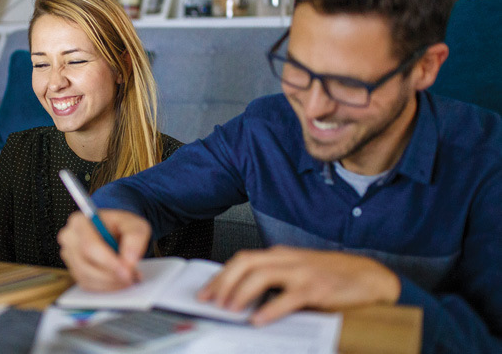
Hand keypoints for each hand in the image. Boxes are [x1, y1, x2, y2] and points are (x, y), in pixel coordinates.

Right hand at [58, 210, 150, 290]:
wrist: (115, 232)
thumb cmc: (121, 226)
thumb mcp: (134, 225)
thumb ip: (135, 238)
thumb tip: (129, 261)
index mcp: (80, 222)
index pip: (89, 246)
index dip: (108, 262)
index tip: (127, 272)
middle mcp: (70, 238)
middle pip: (85, 265)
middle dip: (111, 276)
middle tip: (131, 278)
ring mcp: (69, 256)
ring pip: (86, 277)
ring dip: (109, 283)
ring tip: (128, 278)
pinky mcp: (74, 270)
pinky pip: (87, 285)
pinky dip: (105, 286)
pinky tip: (118, 280)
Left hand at [197, 245, 401, 324]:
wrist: (370, 277)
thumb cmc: (332, 277)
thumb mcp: (298, 274)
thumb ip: (274, 282)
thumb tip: (242, 299)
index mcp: (280, 256)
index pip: (242, 260)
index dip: (221, 275)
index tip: (205, 292)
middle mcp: (287, 260)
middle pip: (245, 263)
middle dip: (223, 282)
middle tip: (210, 301)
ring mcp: (302, 272)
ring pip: (261, 275)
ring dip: (241, 293)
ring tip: (229, 310)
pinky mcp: (317, 288)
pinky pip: (288, 298)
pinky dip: (270, 308)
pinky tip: (258, 319)